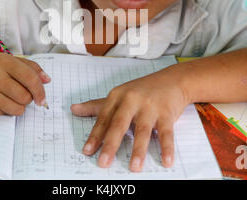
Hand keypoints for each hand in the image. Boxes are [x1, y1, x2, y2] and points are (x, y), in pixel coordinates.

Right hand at [0, 52, 49, 117]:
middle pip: (26, 97)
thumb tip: (47, 80)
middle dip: (28, 97)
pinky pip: (6, 115)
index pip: (30, 79)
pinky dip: (5, 109)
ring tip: (8, 96)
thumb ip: (30, 67)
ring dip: (18, 105)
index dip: (40, 90)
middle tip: (18, 91)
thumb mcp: (7, 59)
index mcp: (4, 62)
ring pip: (19, 109)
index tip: (43, 98)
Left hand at [70, 68, 188, 171]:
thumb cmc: (143, 90)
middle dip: (111, 144)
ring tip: (134, 167)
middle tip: (103, 162)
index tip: (88, 151)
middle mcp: (132, 100)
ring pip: (142, 130)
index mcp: (117, 96)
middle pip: (119, 124)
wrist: (173, 80)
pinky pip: (166, 133)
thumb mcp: (119, 95)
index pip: (103, 118)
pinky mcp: (167, 113)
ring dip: (139, 150)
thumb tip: (73, 109)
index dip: (95, 135)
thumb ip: (97, 105)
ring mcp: (150, 106)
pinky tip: (166, 161)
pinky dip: (166, 148)